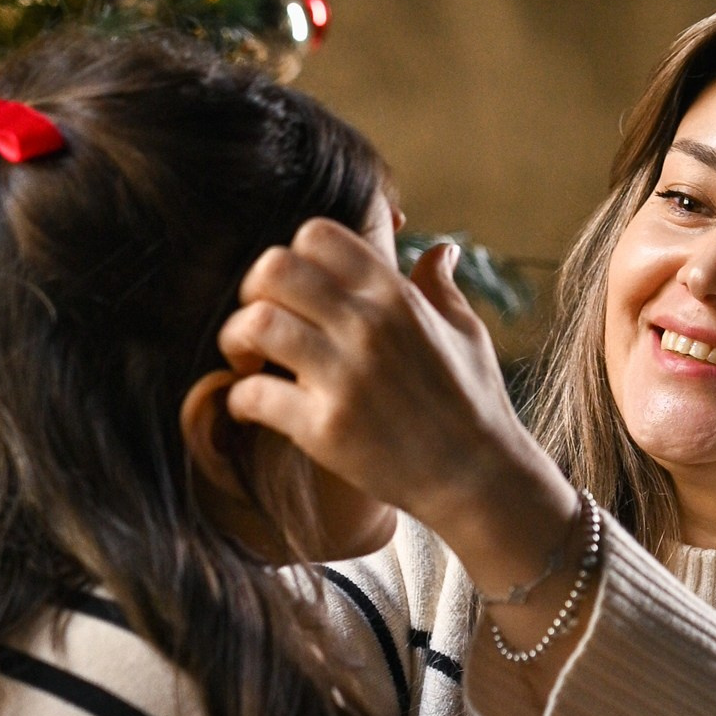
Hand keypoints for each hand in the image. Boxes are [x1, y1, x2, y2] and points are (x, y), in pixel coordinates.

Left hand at [220, 224, 580, 598]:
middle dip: (252, 291)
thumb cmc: (474, 404)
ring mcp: (345, 376)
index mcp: (396, 295)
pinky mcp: (325, 428)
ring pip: (256, 324)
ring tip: (246, 363)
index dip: (293, 255)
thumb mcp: (466, 333)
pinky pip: (253, 394)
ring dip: (236, 340)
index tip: (293, 290)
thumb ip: (440, 287)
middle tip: (258, 324)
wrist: (479, 480)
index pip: (317, 234)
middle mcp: (368, 326)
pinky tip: (248, 408)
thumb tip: (439, 250)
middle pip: (274, 268)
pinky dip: (238, 399)